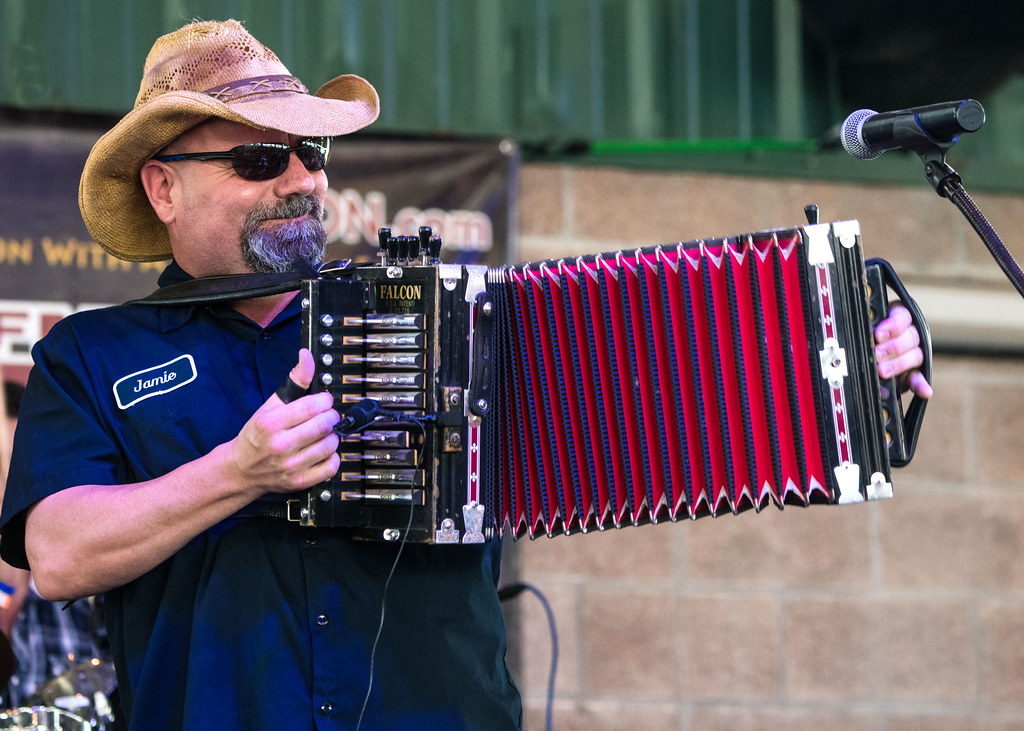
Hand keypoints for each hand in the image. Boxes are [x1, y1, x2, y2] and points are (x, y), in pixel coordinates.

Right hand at [228, 349, 340, 495]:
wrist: (241, 470)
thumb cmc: (256, 436)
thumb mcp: (270, 405)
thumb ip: (294, 380)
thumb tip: (306, 356)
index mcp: (271, 424)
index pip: (311, 406)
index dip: (324, 400)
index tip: (323, 401)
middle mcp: (281, 446)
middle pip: (324, 425)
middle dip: (330, 416)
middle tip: (325, 416)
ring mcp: (291, 466)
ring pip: (330, 445)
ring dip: (331, 436)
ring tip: (321, 434)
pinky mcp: (300, 482)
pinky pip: (331, 467)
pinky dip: (332, 457)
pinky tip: (321, 451)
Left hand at [873, 304, 932, 398]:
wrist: (864, 353)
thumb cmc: (864, 335)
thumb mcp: (866, 327)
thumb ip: (867, 327)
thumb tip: (864, 332)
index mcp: (898, 317)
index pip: (902, 317)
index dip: (892, 326)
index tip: (878, 334)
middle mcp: (910, 333)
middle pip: (910, 337)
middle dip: (892, 347)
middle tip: (877, 354)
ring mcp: (914, 353)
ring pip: (915, 356)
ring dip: (899, 364)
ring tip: (882, 371)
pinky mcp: (914, 372)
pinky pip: (919, 378)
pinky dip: (921, 385)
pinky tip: (924, 391)